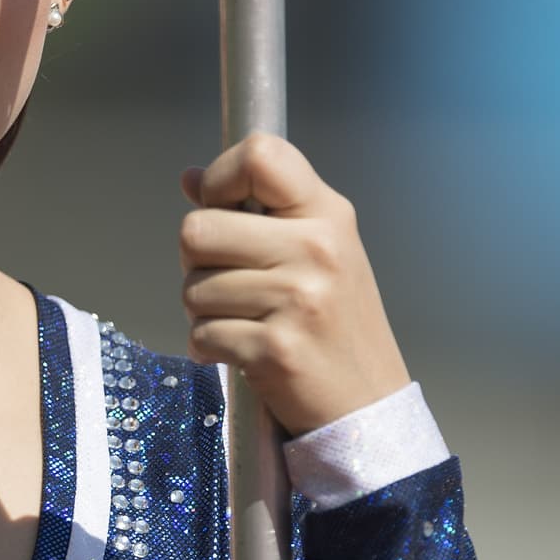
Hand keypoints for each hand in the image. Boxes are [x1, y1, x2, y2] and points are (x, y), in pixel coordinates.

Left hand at [179, 131, 410, 436]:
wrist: (368, 404)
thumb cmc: (334, 325)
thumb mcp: (314, 253)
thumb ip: (257, 211)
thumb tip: (191, 178)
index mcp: (327, 214)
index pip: (260, 155)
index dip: (220, 179)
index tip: (221, 208)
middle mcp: (317, 248)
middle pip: (198, 229)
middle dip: (197, 263)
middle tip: (229, 284)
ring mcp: (298, 299)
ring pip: (192, 288)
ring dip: (203, 312)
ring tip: (245, 322)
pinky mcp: (276, 347)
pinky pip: (202, 334)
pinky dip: (210, 348)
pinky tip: (243, 352)